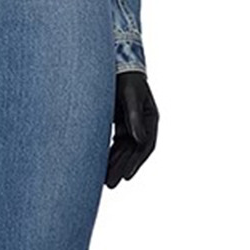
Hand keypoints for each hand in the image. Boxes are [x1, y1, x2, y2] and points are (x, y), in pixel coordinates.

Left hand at [106, 70, 157, 188]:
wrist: (116, 64)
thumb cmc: (125, 78)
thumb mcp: (130, 96)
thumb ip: (133, 117)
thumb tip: (139, 139)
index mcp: (150, 118)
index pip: (145, 145)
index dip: (136, 162)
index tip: (127, 176)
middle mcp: (142, 125)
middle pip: (132, 152)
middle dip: (122, 168)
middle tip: (111, 184)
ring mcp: (131, 126)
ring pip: (123, 150)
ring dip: (114, 164)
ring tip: (104, 181)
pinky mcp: (119, 124)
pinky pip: (114, 144)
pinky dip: (108, 154)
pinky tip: (100, 165)